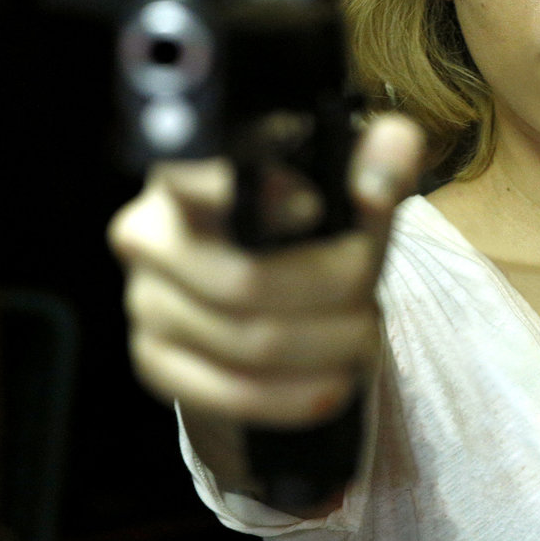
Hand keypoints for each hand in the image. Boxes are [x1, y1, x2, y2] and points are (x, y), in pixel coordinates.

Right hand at [109, 113, 425, 427]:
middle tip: (369, 295)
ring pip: (249, 341)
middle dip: (330, 294)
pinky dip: (297, 394)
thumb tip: (393, 146)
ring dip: (327, 345)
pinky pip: (232, 392)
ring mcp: (146, 301)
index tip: (314, 208)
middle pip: (246, 279)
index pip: (196, 175)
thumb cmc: (313, 237)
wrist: (278, 308)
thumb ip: (378, 165)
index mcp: (191, 173)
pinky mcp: (155, 363)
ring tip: (360, 335)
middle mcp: (151, 233)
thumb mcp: (352, 199)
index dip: (257, 196)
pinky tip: (332, 382)